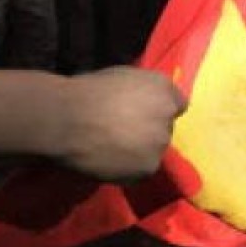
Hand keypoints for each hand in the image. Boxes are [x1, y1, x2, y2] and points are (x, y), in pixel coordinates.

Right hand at [57, 67, 186, 182]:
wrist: (68, 120)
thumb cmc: (87, 92)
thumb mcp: (120, 77)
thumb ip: (140, 89)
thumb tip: (141, 99)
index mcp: (163, 88)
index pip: (177, 103)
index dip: (159, 109)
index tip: (143, 114)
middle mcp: (168, 115)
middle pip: (165, 128)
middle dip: (149, 130)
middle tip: (124, 133)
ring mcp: (160, 143)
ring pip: (154, 151)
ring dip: (140, 151)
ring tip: (113, 150)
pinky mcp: (149, 168)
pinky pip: (141, 170)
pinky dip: (129, 169)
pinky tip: (110, 162)